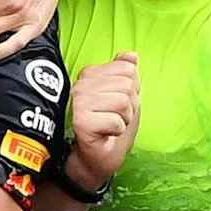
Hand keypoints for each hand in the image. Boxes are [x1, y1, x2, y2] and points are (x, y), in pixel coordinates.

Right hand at [63, 54, 137, 195]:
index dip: (132, 90)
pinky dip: (117, 130)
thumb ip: (126, 72)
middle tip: (115, 117)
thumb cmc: (111, 125)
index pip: (128, 69)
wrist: (99, 156)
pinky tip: (106, 134)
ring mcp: (78, 102)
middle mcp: (81, 84)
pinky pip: (116, 121)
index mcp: (91, 73)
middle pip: (127, 85)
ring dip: (124, 119)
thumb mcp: (125, 95)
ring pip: (123, 102)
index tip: (117, 104)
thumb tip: (131, 55)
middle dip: (129, 106)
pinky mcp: (81, 121)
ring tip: (110, 125)